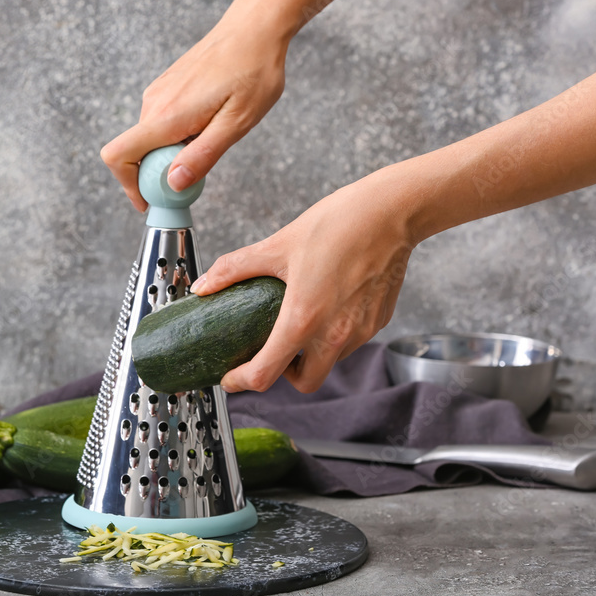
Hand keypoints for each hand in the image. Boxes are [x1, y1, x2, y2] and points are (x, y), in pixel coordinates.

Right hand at [101, 0, 289, 211]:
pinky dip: (174, 137)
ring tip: (209, 144)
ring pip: (149, 139)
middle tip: (194, 180)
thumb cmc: (252, 72)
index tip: (149, 200)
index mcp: (167, 116)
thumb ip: (202, 156)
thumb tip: (173, 183)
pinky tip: (207, 126)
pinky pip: (159, 124)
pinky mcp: (166, 88)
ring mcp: (158, 93)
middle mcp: (154, 103)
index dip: (127, 185)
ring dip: (169, 154)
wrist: (254, 29)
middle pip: (135, 154)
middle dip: (156, 175)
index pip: (118, 155)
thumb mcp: (236, 123)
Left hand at [191, 171, 415, 392]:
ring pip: (330, 363)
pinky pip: (350, 342)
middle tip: (269, 350)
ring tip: (298, 321)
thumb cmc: (337, 225)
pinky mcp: (378, 322)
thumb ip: (234, 269)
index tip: (231, 377)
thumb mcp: (276, 246)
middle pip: (304, 383)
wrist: (391, 212)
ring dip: (310, 354)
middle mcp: (335, 335)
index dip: (242, 382)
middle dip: (282, 375)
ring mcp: (360, 332)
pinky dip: (333, 336)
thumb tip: (203, 286)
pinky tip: (325, 306)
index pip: (265, 375)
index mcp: (304, 320)